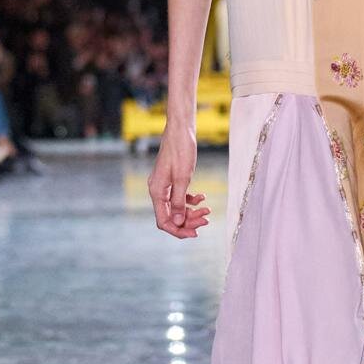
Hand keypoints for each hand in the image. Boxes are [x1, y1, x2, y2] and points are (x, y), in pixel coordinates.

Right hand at [148, 122, 210, 238]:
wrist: (181, 130)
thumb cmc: (181, 150)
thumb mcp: (183, 178)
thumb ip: (179, 201)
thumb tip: (177, 222)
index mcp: (157, 191)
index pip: (163, 221)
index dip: (178, 230)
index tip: (194, 233)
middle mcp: (158, 190)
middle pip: (171, 216)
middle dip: (188, 221)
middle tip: (206, 220)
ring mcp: (164, 185)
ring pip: (176, 207)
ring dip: (191, 212)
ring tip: (207, 210)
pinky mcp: (171, 179)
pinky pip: (179, 197)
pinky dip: (190, 200)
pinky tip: (201, 198)